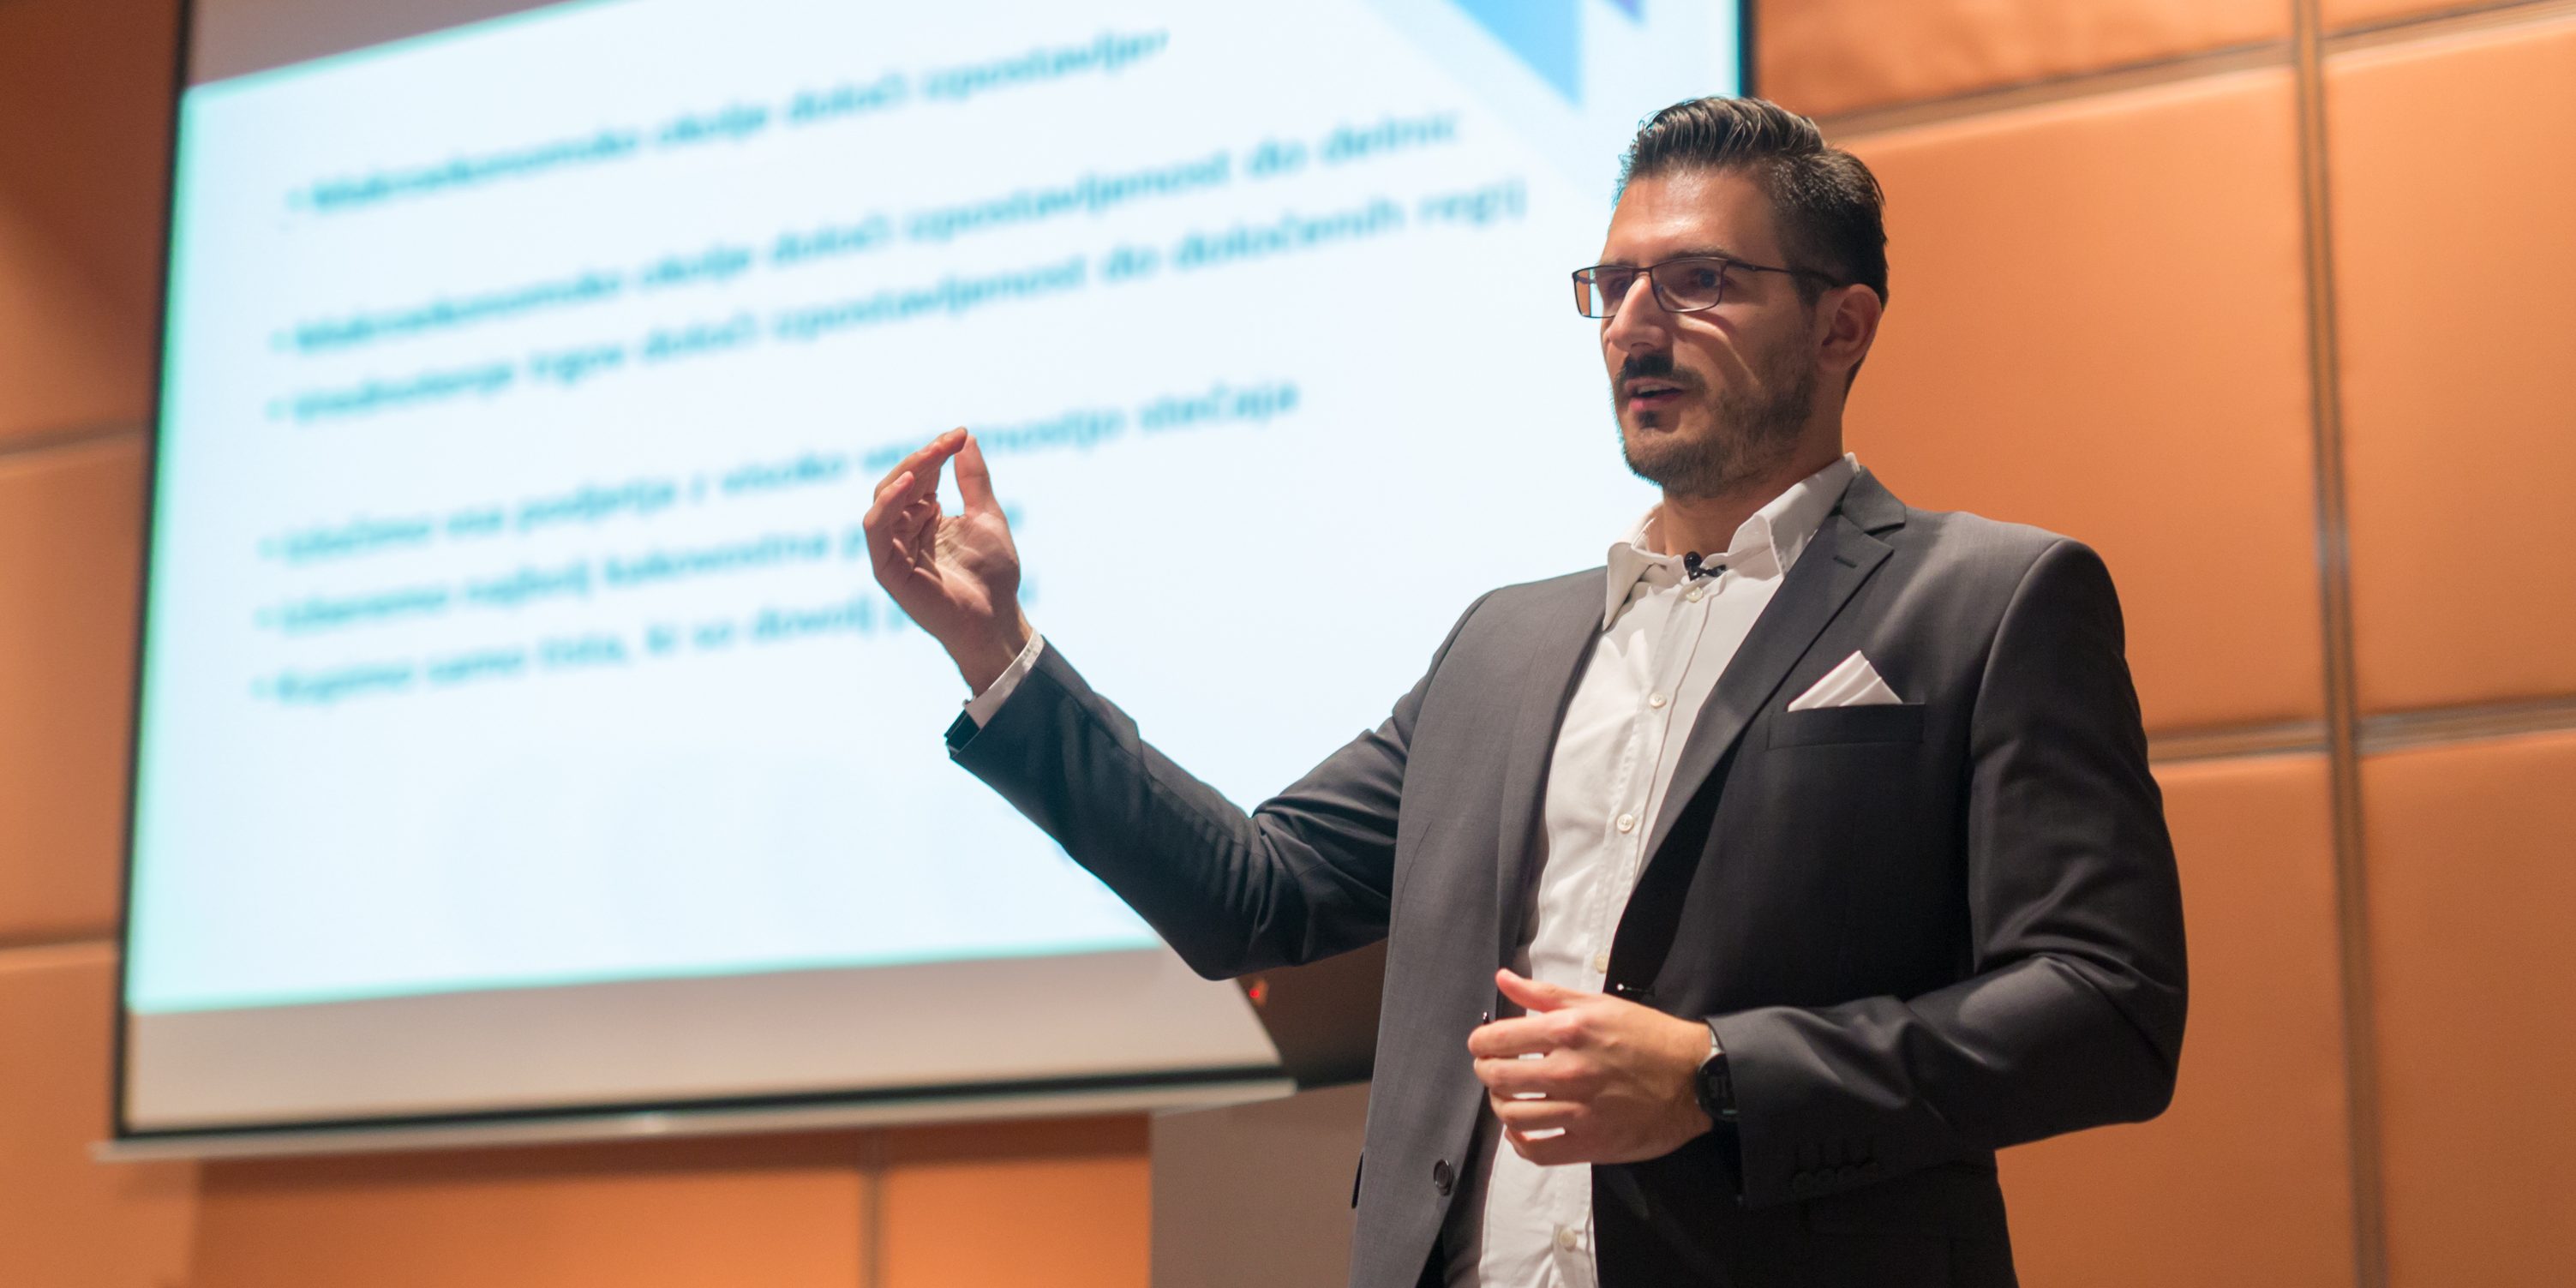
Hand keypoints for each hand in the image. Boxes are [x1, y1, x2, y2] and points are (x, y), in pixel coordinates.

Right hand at [862, 428, 1032, 690]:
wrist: (996, 618)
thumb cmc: (993, 575)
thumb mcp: (986, 516)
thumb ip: (974, 480)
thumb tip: (967, 438)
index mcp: (926, 516)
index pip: (922, 475)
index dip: (937, 452)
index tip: (960, 434)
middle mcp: (905, 529)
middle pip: (900, 481)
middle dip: (923, 458)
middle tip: (949, 442)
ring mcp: (894, 548)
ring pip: (884, 498)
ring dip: (906, 472)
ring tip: (931, 455)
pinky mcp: (887, 567)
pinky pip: (875, 528)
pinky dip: (887, 503)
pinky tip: (909, 484)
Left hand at [1467, 969, 1713, 1165]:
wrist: (1695, 1077)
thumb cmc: (1648, 1036)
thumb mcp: (1598, 1003)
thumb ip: (1544, 994)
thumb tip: (1503, 979)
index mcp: (1567, 1030)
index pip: (1496, 1039)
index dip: (1480, 1042)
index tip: (1484, 1045)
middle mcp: (1567, 1071)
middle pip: (1496, 1078)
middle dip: (1486, 1072)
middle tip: (1493, 1070)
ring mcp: (1578, 1111)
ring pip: (1511, 1116)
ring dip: (1501, 1106)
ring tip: (1510, 1097)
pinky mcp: (1590, 1143)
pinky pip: (1537, 1151)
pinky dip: (1519, 1143)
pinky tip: (1522, 1132)